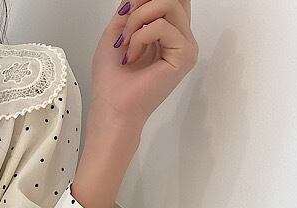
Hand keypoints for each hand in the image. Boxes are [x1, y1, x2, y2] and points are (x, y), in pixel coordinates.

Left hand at [87, 0, 198, 132]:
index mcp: (167, 31)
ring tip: (126, 42)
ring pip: (171, 4)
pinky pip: (165, 27)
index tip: (126, 11)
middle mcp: (180, 37)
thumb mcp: (117, 30)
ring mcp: (185, 46)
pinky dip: (141, 36)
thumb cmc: (111, 80)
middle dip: (142, 3)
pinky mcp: (185, 56)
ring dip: (139, 19)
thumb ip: (132, 6)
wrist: (111, 107)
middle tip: (124, 25)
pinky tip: (132, 56)